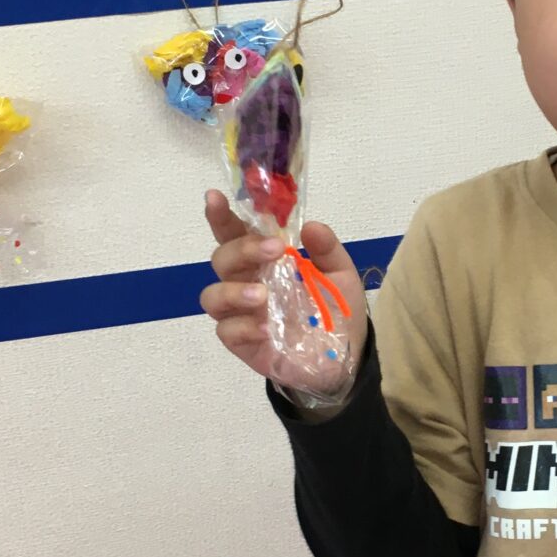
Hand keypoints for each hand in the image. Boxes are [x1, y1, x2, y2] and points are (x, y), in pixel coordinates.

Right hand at [201, 191, 368, 389]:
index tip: (215, 197)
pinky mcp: (241, 342)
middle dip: (243, 250)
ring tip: (263, 296)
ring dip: (234, 291)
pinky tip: (267, 328)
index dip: (221, 216)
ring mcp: (240, 313)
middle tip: (274, 250)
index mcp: (262, 259)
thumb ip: (327, 250)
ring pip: (212, 296)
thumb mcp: (340, 274)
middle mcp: (244, 282)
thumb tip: (311, 226)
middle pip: (222, 259)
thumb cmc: (334, 310)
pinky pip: (227, 331)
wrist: (343, 359)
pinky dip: (244, 327)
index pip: (235, 233)